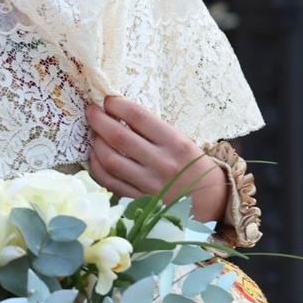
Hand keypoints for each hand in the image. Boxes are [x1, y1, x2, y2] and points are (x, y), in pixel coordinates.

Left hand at [85, 95, 229, 226]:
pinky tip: (96, 157)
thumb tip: (118, 114)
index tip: (107, 100)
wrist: (211, 202)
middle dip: (98, 120)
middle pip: (118, 136)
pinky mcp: (139, 201)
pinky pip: (109, 182)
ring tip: (93, 134)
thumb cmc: (192, 166)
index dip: (116, 104)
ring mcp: (149, 184)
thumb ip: (153, 130)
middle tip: (91, 111)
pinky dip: (97, 167)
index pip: (138, 116)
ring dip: (96, 143)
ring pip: (110, 159)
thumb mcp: (181, 142)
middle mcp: (161, 163)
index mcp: (175, 142)